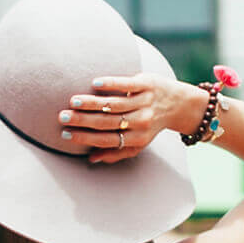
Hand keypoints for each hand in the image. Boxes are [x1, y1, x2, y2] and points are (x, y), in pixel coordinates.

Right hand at [58, 73, 201, 163]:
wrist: (180, 104)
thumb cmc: (152, 125)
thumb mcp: (139, 143)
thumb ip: (117, 152)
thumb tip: (92, 159)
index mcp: (138, 138)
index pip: (107, 139)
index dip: (85, 138)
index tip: (66, 134)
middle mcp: (141, 121)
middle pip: (107, 122)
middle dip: (83, 121)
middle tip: (63, 117)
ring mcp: (145, 101)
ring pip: (114, 104)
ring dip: (92, 103)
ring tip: (73, 101)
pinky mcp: (147, 84)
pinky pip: (127, 84)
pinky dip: (111, 84)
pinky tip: (95, 83)